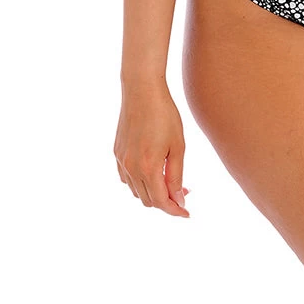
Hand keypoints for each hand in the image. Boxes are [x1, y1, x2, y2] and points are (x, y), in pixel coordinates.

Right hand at [114, 81, 189, 217]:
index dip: (175, 210)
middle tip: (184, 191)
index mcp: (148, 168)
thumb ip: (176, 176)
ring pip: (136, 191)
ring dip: (153, 192)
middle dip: (166, 201)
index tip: (187, 212)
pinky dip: (139, 182)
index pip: (162, 202)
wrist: (142, 91)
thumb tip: (179, 200)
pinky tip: (152, 171)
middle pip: (148, 200)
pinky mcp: (116, 153)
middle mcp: (131, 168)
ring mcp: (121, 161)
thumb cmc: (165, 115)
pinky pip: (126, 178)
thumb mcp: (178, 146)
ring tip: (170, 180)